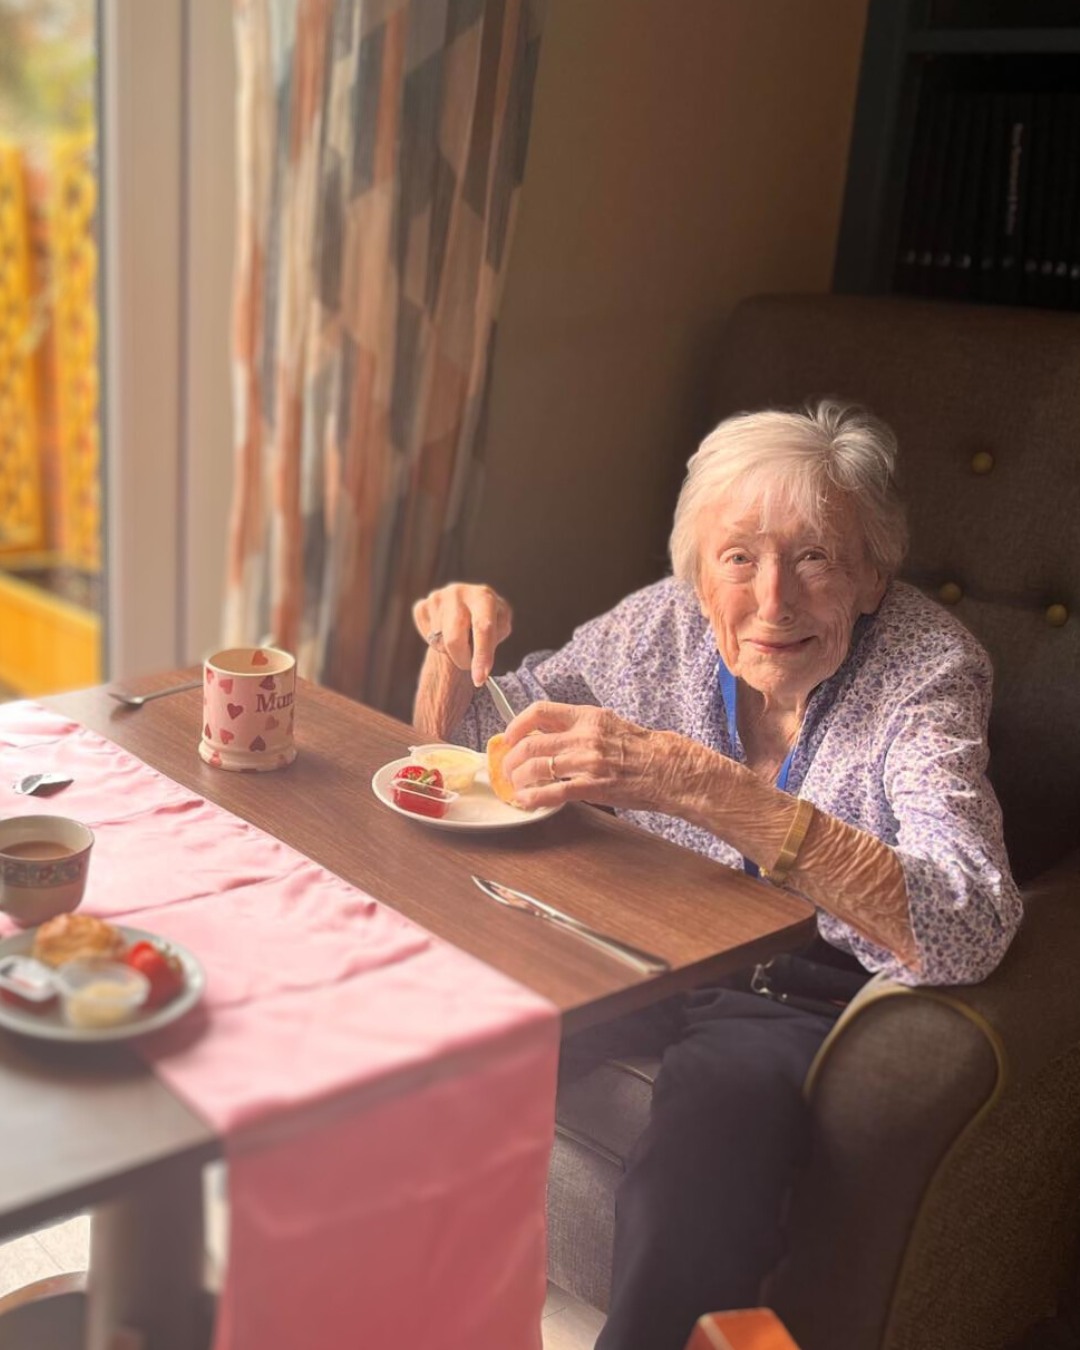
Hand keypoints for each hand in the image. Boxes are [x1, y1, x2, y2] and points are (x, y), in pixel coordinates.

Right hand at [412, 583, 512, 686]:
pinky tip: (447, 632)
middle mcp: (458, 593)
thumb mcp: (501, 625)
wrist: (469, 604)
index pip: (483, 629)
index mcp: (483, 596)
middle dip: (462, 660)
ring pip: (440, 643)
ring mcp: (437, 598)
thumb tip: (480, 660)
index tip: (479, 679)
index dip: (482, 656)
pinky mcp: (422, 606)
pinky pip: (427, 637)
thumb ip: (494, 638)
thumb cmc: (489, 618)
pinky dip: (438, 643)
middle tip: (469, 665)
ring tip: (462, 638)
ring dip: (452, 650)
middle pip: (453, 639)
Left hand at [499, 701, 698, 813]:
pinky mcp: (592, 786)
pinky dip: (533, 798)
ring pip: (535, 767)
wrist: (668, 768)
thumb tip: (547, 734)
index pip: (539, 711)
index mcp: (586, 716)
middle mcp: (584, 736)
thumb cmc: (640, 748)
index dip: (516, 725)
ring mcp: (587, 762)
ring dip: (518, 779)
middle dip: (510, 759)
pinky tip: (526, 802)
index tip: (509, 736)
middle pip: (530, 743)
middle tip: (507, 769)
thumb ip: (578, 727)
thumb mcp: (608, 724)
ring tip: (515, 787)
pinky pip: (553, 792)